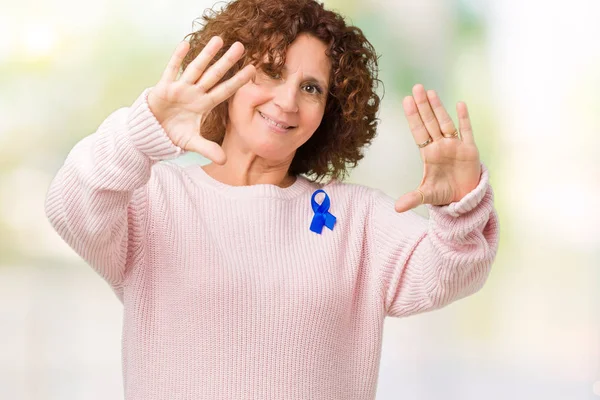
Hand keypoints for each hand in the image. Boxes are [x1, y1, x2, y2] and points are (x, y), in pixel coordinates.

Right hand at [147, 36, 255, 163]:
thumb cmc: (172, 134)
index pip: (224, 91)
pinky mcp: (163, 88)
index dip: (238, 81)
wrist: (149, 133)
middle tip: (241, 47)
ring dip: (206, 54)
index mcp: (203, 105)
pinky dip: (177, 58)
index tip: (253, 70)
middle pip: (214, 75)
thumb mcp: (191, 142)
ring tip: (219, 39)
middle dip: (227, 62)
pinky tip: (186, 44)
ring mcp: (180, 88)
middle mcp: (194, 93)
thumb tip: (224, 161)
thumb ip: (208, 149)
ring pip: (196, 68)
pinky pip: (171, 70)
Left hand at [394, 84, 481, 212]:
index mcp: (428, 154)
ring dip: (438, 108)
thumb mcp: (427, 196)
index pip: (419, 132)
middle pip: (430, 122)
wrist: (465, 199)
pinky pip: (466, 131)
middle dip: (423, 106)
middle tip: (416, 88)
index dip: (413, 117)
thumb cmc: (444, 194)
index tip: (406, 101)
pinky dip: (463, 118)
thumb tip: (397, 208)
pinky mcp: (470, 150)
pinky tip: (459, 104)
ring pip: (445, 122)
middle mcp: (441, 146)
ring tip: (430, 92)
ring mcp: (455, 146)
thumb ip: (413, 199)